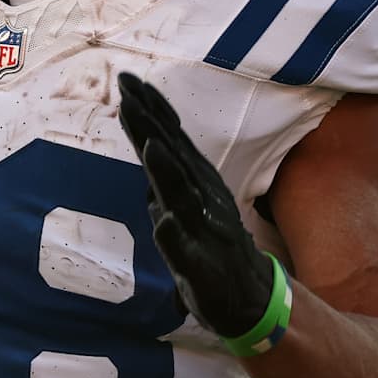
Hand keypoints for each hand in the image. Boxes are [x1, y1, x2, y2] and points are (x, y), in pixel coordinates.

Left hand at [117, 72, 278, 342]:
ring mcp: (202, 230)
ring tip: (150, 146)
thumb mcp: (185, 202)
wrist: (249, 296)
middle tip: (128, 91)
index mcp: (191, 183)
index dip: (150, 112)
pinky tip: (166, 223)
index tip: (130, 81)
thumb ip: (167, 175)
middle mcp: (198, 199)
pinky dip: (176, 236)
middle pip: (170, 156)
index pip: (167, 140)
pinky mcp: (202, 266)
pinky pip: (187, 251)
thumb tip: (148, 145)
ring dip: (165, 173)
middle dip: (149, 125)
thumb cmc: (210, 247)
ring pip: (181, 197)